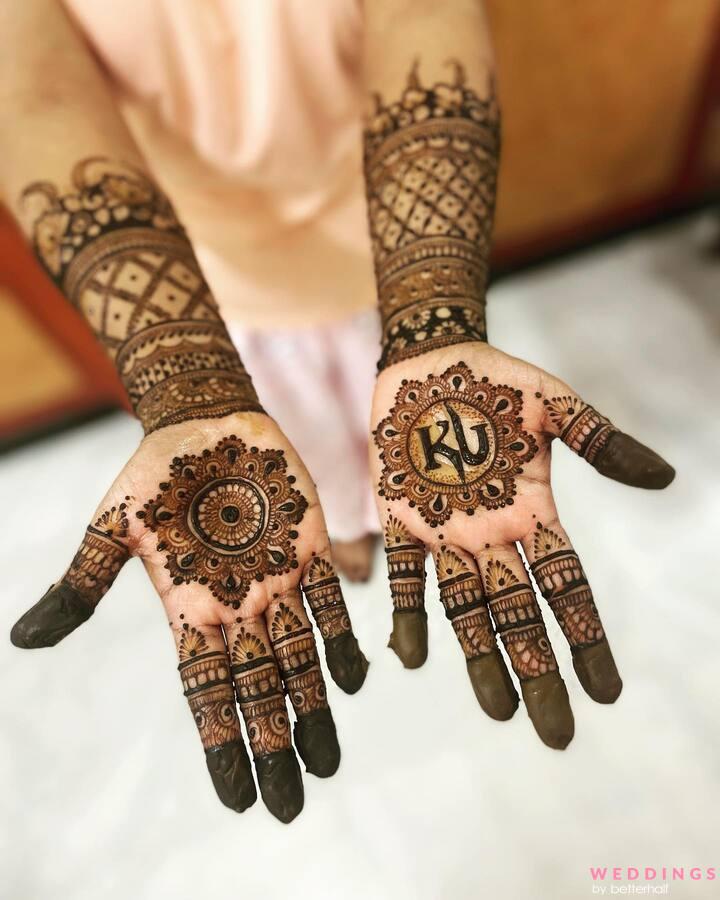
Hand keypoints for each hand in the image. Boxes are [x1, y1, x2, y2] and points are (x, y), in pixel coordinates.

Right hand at [11, 413, 367, 821]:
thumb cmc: (154, 472)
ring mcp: (276, 581)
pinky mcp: (308, 547)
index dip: (223, 744)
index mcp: (189, 610)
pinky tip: (352, 680)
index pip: (206, 693)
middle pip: (259, 689)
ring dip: (313, 709)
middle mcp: (237, 608)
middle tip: (292, 802)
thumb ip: (82, 584)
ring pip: (299, 658)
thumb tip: (20, 641)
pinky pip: (329, 604)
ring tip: (326, 761)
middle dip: (274, 744)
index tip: (240, 799)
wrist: (202, 421)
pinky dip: (339, 640)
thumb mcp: (113, 529)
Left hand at [370, 343, 673, 748]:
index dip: (586, 638)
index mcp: (532, 512)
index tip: (607, 692)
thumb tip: (665, 477)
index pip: (567, 586)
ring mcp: (445, 533)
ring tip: (499, 709)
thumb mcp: (553, 406)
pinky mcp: (401, 519)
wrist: (430, 360)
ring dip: (481, 658)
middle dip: (538, 670)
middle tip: (555, 734)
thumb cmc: (496, 379)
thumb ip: (599, 440)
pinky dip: (408, 615)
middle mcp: (491, 535)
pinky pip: (405, 577)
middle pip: (520, 614)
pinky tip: (409, 657)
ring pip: (467, 609)